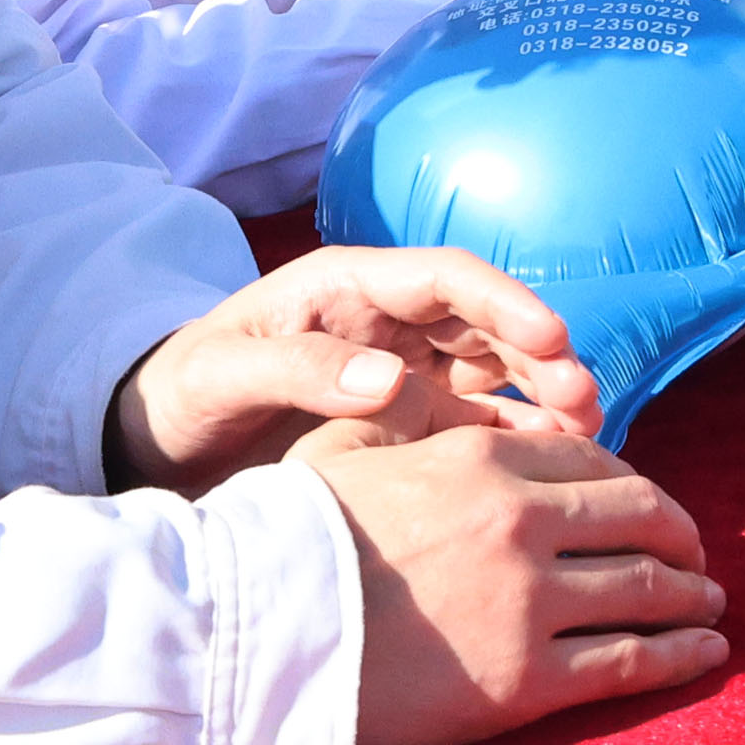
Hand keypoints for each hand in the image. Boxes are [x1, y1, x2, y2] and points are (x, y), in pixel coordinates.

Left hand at [111, 248, 603, 492]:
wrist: (158, 442)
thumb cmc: (182, 391)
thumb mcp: (222, 373)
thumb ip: (298, 370)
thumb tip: (389, 381)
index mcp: (348, 287)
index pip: (444, 277)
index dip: (504, 300)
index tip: (553, 335)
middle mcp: (388, 321)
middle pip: (484, 323)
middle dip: (540, 353)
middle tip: (583, 400)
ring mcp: (402, 369)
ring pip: (493, 372)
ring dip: (540, 396)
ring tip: (587, 436)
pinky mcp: (405, 420)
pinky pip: (474, 421)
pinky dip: (516, 438)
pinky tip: (550, 467)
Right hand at [303, 420, 728, 744]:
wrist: (256, 644)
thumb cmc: (286, 545)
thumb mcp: (342, 452)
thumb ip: (407, 422)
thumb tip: (431, 394)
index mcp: (481, 460)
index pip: (591, 459)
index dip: (632, 481)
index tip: (646, 500)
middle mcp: (521, 521)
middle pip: (638, 516)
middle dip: (679, 533)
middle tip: (696, 551)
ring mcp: (531, 603)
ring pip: (646, 588)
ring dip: (691, 594)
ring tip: (710, 602)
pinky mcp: (529, 683)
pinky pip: (630, 662)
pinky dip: (681, 655)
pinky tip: (705, 652)